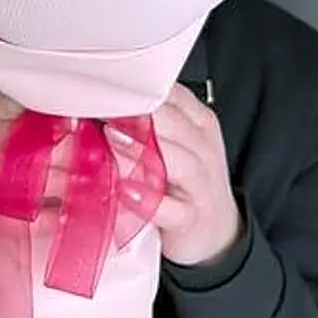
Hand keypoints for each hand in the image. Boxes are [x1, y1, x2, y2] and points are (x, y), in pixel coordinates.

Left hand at [111, 84, 242, 266]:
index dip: (138, 90)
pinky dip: (149, 200)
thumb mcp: (176, 142)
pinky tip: (126, 190)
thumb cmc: (187, 181)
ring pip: (178, 161)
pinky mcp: (192, 218)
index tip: (104, 87)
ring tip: (110, 138)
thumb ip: (148, 121)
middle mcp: (203, 149)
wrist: (216, 231)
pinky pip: (172, 208)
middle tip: (101, 107)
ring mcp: (200, 185)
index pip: (171, 96)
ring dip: (141, 149)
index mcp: (198, 123)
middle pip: (173, 123)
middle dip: (137, 114)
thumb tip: (100, 103)